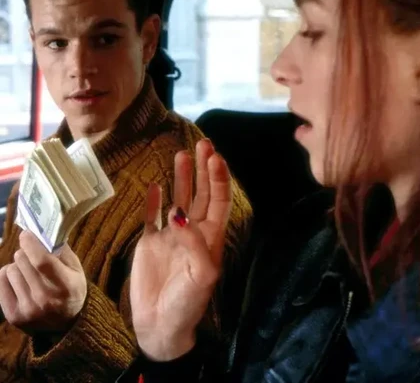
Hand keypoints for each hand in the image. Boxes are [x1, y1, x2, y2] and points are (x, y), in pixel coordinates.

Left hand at [0, 231, 86, 334]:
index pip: (42, 261)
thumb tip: (43, 232)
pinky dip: (9, 276)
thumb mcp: (76, 270)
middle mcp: (45, 299)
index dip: (31, 244)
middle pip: (22, 261)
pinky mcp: (13, 316)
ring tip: (30, 273)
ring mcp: (28, 309)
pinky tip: (21, 281)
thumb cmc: (72, 290)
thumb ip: (62, 251)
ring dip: (18, 266)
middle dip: (27, 252)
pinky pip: (1, 281)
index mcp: (66, 285)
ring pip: (10, 269)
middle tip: (34, 255)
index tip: (27, 233)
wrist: (66, 324)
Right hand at [130, 139, 231, 360]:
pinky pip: (152, 216)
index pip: (218, 200)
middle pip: (201, 193)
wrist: (160, 325)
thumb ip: (194, 242)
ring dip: (181, 178)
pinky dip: (154, 200)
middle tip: (202, 144)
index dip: (219, 178)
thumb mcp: (202, 275)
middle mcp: (193, 231)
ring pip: (179, 198)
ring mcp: (171, 235)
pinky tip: (156, 185)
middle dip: (203, 169)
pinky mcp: (150, 242)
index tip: (215, 156)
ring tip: (181, 155)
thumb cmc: (187, 303)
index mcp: (210, 237)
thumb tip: (179, 213)